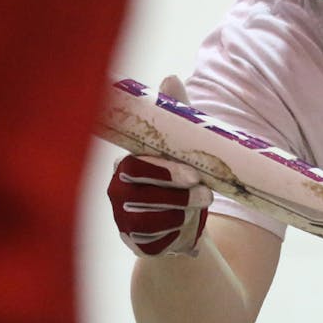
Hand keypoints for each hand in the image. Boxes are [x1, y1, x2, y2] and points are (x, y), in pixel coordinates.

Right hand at [106, 76, 212, 257]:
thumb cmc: (180, 178)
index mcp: (125, 165)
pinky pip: (152, 242)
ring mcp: (122, 219)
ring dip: (181, 212)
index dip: (162, 170)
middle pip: (140, 193)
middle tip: (205, 192)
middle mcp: (117, 192)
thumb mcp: (181, 147)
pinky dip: (175, 234)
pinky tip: (186, 227)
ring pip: (149, 219)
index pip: (133, 165)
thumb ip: (176, 117)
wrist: (181, 225)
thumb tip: (170, 78)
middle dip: (177, 193)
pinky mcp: (134, 243)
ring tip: (204, 203)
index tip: (192, 173)